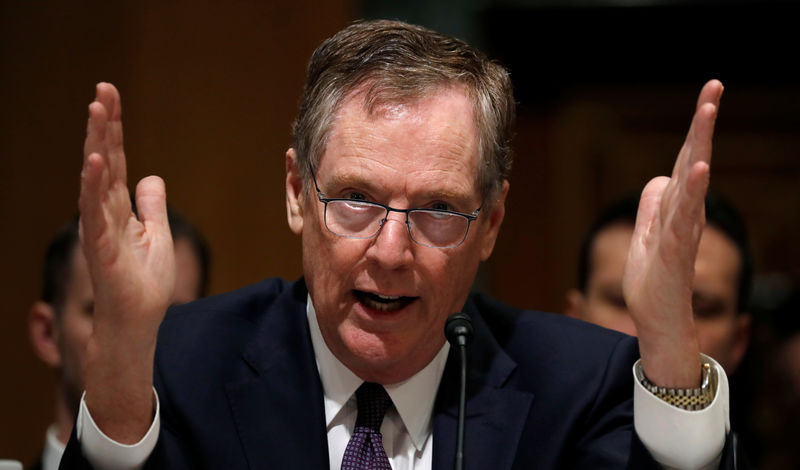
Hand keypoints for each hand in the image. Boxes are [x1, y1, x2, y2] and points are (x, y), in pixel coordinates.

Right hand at [80, 82, 174, 441]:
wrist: (138, 320)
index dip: (114, 128)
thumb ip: (151, 205)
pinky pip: (97, 212)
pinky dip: (94, 186)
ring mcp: (101, 228)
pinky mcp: (102, 248)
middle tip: (103, 90)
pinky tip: (94, 161)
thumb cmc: (145, 282)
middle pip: (104, 161)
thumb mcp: (157, 234)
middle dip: (104, 125)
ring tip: (97, 111)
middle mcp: (105, 212)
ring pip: (96, 179)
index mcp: (119, 207)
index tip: (111, 94)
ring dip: (96, 144)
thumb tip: (150, 177)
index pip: (115, 159)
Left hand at [623, 80, 723, 387]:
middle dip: (702, 125)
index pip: (685, 160)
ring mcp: (682, 231)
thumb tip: (660, 178)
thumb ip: (653, 206)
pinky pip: (683, 217)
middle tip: (714, 88)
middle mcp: (686, 214)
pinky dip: (692, 193)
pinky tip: (698, 170)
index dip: (695, 129)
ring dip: (699, 147)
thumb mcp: (647, 235)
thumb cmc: (655, 281)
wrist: (658, 320)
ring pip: (692, 182)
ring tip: (707, 114)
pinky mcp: (675, 251)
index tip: (709, 93)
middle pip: (693, 161)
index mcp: (677, 208)